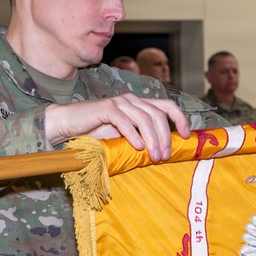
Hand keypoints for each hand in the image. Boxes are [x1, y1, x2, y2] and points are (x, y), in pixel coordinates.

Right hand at [44, 93, 189, 161]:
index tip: (186, 135)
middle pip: (158, 114)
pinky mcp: (106, 108)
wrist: (69, 124)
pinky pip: (124, 120)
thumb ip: (141, 137)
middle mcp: (132, 100)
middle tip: (165, 155)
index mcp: (139, 104)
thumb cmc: (96, 131)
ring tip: (154, 156)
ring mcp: (119, 102)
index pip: (167, 105)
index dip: (180, 118)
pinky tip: (137, 147)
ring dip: (152, 139)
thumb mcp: (124, 135)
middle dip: (165, 136)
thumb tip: (162, 151)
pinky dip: (133, 134)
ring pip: (144, 118)